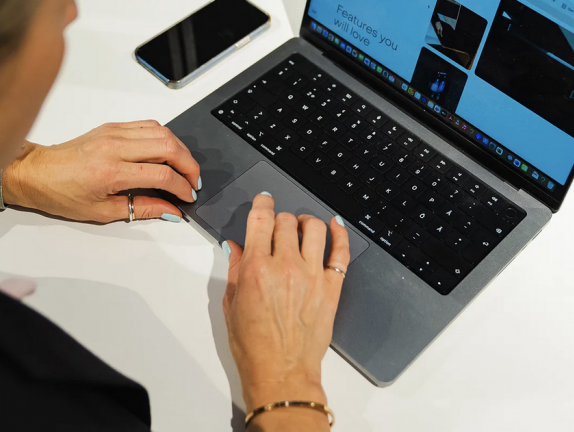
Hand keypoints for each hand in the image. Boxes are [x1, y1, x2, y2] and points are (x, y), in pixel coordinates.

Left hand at [1, 120, 200, 222]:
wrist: (36, 172)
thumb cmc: (60, 193)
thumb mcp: (101, 211)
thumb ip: (141, 208)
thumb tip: (170, 210)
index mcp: (111, 171)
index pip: (162, 174)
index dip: (182, 187)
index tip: (188, 197)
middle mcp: (115, 146)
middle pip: (168, 147)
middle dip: (189, 165)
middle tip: (193, 182)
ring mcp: (114, 132)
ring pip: (162, 131)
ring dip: (180, 149)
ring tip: (184, 168)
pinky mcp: (112, 126)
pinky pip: (148, 125)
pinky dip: (164, 137)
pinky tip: (167, 152)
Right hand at [222, 193, 349, 425]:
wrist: (282, 373)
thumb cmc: (254, 346)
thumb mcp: (232, 305)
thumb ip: (235, 270)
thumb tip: (235, 247)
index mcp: (257, 270)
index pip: (262, 219)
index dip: (263, 203)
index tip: (264, 200)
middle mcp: (286, 267)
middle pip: (286, 221)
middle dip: (280, 219)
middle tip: (277, 228)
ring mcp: (313, 276)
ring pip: (314, 228)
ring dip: (305, 222)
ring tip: (301, 228)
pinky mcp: (332, 288)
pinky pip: (341, 252)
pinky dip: (339, 233)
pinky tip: (334, 226)